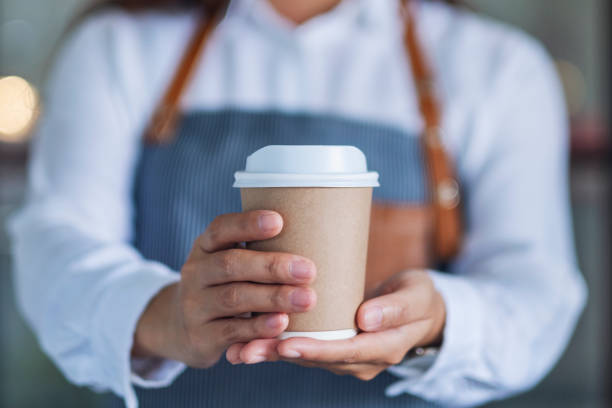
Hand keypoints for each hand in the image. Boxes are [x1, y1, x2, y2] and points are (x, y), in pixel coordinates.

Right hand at [132, 210, 316, 367]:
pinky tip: (282, 323)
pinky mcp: (201, 337)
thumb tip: (312, 233)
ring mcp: (195, 305)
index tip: (279, 221)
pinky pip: (232, 331)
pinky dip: (259, 327)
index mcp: (205, 246)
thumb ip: (258, 250)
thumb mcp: (228, 261)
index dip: (248, 224)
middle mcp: (195, 272)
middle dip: (272, 267)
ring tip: (306, 299)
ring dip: (273, 298)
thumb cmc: (224, 285)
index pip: (221, 228)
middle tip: (309, 270)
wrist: (184, 328)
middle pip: (231, 265)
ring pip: (234, 298)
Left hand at [226, 270, 444, 379]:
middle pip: (317, 359)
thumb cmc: (419, 297)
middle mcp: (361, 360)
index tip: (287, 345)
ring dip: (272, 352)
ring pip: (306, 357)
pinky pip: (305, 348)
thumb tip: (365, 320)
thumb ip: (394, 308)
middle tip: (247, 350)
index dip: (315, 350)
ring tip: (239, 348)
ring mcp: (346, 357)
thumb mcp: (416, 296)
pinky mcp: (334, 346)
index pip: (345, 352)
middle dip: (281, 355)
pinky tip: (250, 340)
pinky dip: (278, 344)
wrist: (420, 309)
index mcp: (383, 348)